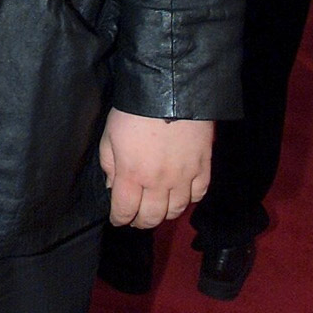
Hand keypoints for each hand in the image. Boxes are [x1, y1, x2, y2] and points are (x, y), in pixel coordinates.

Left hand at [99, 108, 212, 227]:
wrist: (170, 90)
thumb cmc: (134, 111)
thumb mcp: (110, 134)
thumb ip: (109, 164)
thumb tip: (112, 188)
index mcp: (131, 174)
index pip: (124, 210)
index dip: (119, 219)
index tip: (117, 219)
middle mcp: (158, 182)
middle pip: (151, 217)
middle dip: (140, 221)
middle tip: (136, 217)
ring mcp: (183, 177)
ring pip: (175, 211)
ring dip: (164, 214)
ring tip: (157, 208)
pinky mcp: (203, 167)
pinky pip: (198, 195)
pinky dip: (189, 199)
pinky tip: (181, 194)